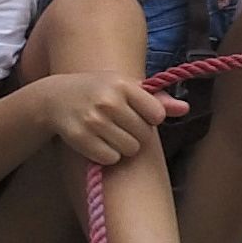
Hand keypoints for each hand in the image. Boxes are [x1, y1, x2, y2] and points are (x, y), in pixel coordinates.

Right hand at [39, 74, 189, 165]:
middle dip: (135, 134)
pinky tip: (97, 142)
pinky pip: (110, 158)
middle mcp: (108, 100)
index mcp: (123, 84)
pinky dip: (107, 155)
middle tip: (119, 124)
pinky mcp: (80, 138)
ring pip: (129, 149)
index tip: (137, 113)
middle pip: (144, 135)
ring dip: (122, 146)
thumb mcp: (125, 87)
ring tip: (108, 133)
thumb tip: (185, 109)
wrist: (55, 97)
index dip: (149, 118)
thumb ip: (157, 99)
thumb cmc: (98, 91)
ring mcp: (93, 120)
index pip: (157, 115)